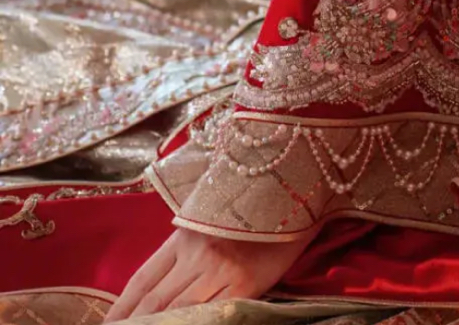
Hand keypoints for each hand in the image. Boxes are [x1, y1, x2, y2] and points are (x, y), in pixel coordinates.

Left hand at [103, 224, 316, 320]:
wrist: (297, 188)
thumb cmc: (254, 203)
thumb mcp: (212, 216)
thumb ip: (187, 243)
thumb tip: (161, 280)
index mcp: (185, 232)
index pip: (143, 278)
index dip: (121, 307)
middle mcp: (197, 252)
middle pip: (155, 300)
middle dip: (134, 324)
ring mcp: (220, 270)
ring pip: (177, 311)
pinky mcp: (245, 285)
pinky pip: (212, 315)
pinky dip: (195, 324)